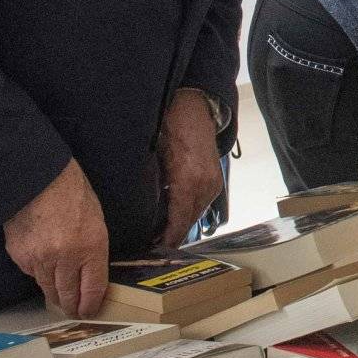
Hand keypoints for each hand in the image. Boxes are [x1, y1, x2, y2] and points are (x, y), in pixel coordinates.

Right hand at [2, 158, 108, 316]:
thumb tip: (89, 276)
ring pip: (48, 288)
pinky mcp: (20, 256)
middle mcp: (66, 258)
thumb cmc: (71, 192)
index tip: (89, 310)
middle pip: (68, 295)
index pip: (93, 289)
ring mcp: (40, 259)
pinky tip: (42, 265)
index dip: (91, 305)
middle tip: (74, 311)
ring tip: (59, 298)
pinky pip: (31, 273)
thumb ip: (93, 251)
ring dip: (55, 294)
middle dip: (72, 307)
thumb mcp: (95, 220)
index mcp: (91, 247)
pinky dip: (38, 272)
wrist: (35, 177)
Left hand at [157, 91, 225, 247]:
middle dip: (172, 236)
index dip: (166, 239)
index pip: (178, 221)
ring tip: (160, 235)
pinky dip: (188, 211)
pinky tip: (174, 216)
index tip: (153, 250)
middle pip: (189, 222)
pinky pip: (201, 203)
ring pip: (195, 214)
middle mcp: (205, 185)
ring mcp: (213, 183)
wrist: (193, 106)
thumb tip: (142, 212)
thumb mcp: (154, 158)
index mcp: (188, 180)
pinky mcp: (215, 180)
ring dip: (180, 224)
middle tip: (151, 246)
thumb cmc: (168, 127)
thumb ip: (152, 186)